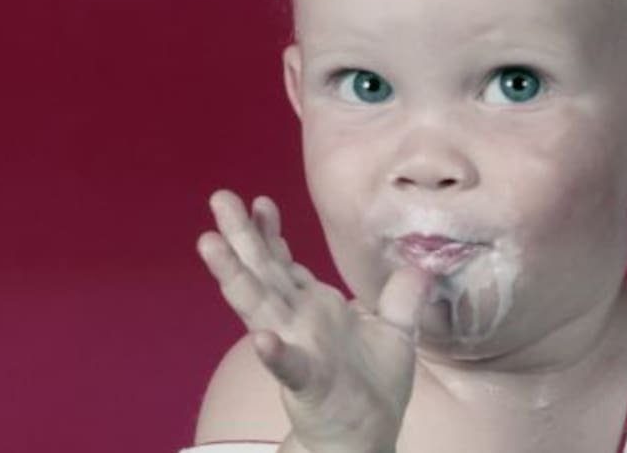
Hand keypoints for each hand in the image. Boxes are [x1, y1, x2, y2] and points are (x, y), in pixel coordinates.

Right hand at [197, 189, 432, 451]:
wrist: (365, 439)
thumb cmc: (371, 386)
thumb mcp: (397, 332)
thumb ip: (403, 295)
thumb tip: (417, 260)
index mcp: (315, 308)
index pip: (285, 262)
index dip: (269, 231)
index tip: (258, 200)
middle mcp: (299, 323)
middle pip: (264, 271)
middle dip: (240, 236)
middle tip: (219, 198)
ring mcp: (298, 351)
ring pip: (260, 307)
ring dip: (236, 277)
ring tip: (210, 244)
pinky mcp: (308, 384)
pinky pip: (290, 366)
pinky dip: (273, 352)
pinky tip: (260, 337)